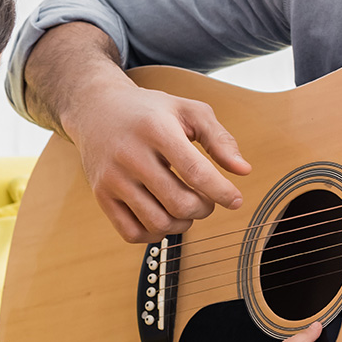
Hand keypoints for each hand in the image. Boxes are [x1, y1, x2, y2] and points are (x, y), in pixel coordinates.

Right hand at [67, 68, 251, 243]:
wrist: (98, 108)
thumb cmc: (151, 110)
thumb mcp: (188, 111)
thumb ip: (219, 138)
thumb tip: (243, 171)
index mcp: (156, 129)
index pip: (195, 171)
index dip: (221, 191)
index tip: (236, 201)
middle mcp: (131, 154)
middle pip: (179, 202)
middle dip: (204, 208)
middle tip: (207, 199)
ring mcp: (113, 178)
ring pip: (157, 221)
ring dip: (183, 223)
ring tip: (187, 207)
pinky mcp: (101, 195)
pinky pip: (132, 233)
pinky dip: (155, 234)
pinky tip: (164, 216)